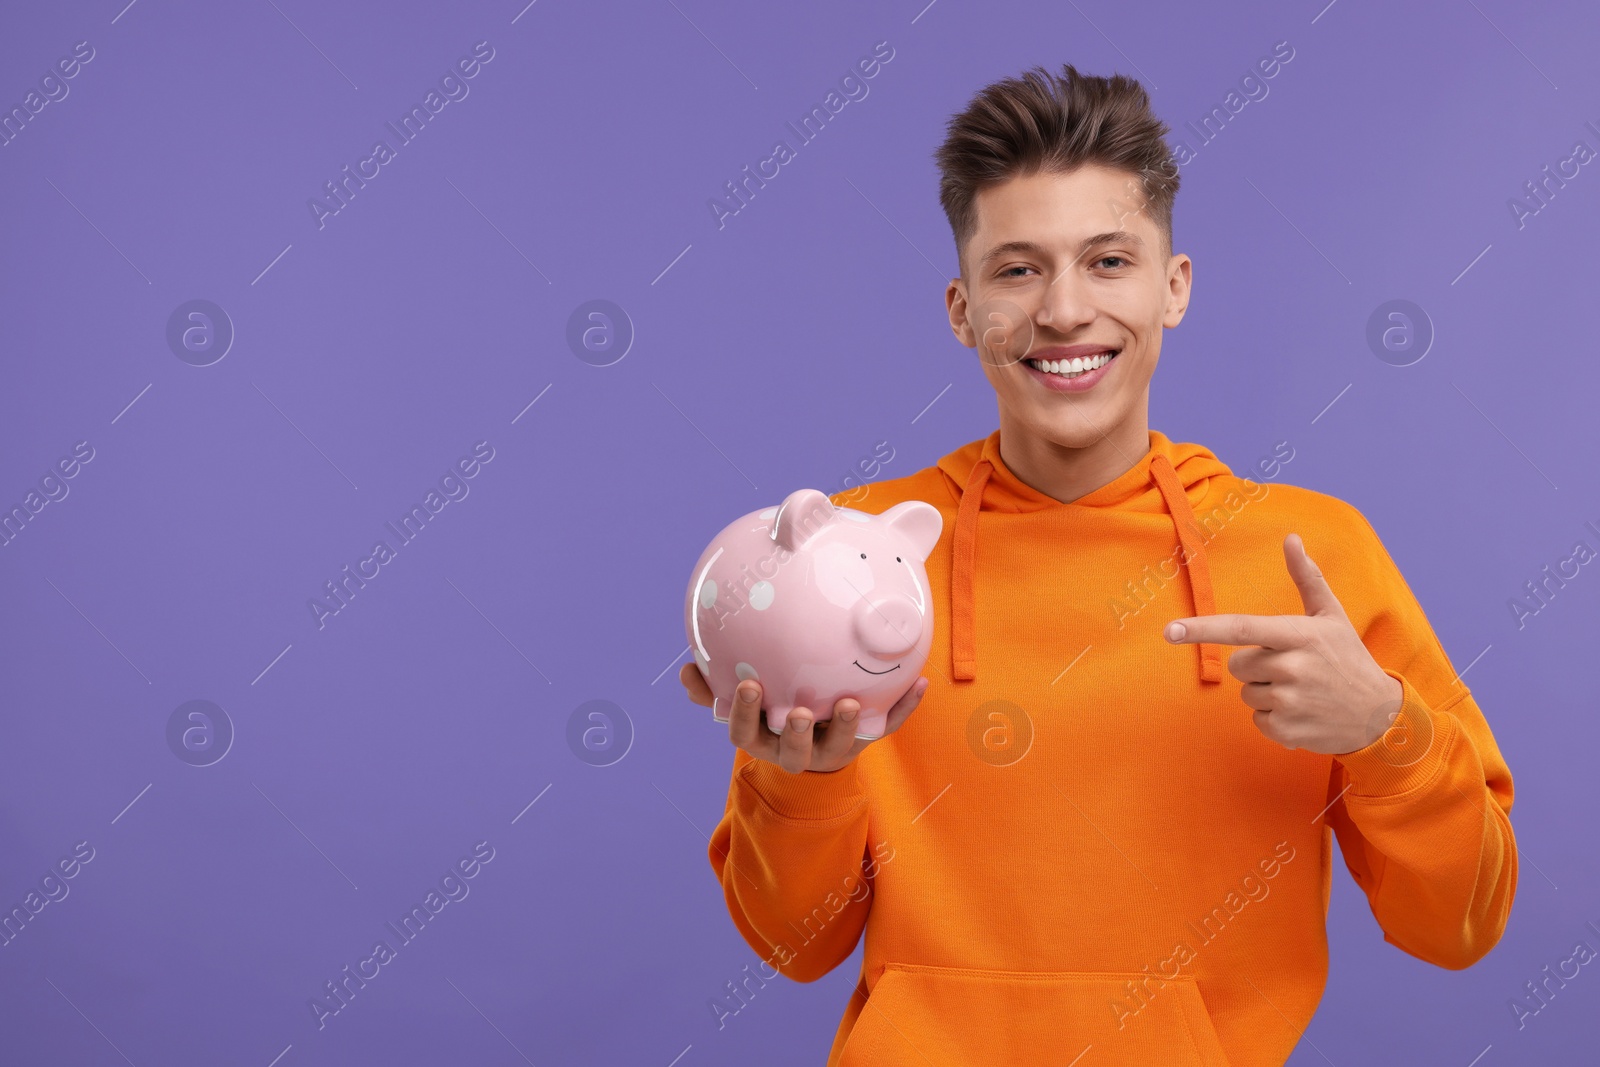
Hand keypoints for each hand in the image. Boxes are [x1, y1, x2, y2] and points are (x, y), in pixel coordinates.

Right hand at [679, 663, 929, 773]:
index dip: (745, 715)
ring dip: (848, 727)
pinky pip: (887, 726)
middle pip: (792, 750)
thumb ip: (711, 685)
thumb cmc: (768, 707)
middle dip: (795, 734)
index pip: (745, 733)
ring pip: (839, 746)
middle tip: (799, 712)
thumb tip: (687, 670)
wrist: (811, 739)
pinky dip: (904, 708)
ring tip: (854, 704)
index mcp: (762, 738)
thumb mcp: (740, 701)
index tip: (749, 686)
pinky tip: (919, 682)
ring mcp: (831, 748)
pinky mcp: (864, 741)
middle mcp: (795, 749)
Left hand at [1164, 533, 1404, 755]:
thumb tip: (1291, 538)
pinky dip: (1274, 719)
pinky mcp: (1289, 732)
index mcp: (1299, 635)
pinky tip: (1303, 714)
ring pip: (1247, 693)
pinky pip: (1258, 720)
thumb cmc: (1348, 657)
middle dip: (1257, 666)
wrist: (1380, 715)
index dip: (1203, 629)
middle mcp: (1294, 667)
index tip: (1170, 631)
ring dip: (1266, 693)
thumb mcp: (1332, 615)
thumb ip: (1307, 577)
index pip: (1241, 629)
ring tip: (1302, 692)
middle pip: (1239, 665)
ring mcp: (1291, 702)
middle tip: (1294, 669)